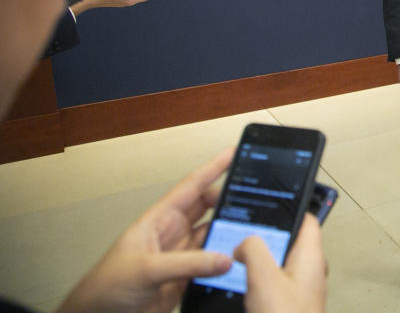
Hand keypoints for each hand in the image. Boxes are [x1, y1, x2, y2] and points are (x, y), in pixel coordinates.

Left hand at [56, 149, 234, 312]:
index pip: (191, 187)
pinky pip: (212, 265)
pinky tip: (238, 261)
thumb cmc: (104, 287)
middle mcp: (172, 235)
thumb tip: (223, 258)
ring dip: (229, 234)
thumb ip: (186, 264)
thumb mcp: (145, 269)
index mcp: (159, 220)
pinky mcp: (185, 279)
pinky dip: (226, 263)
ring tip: (251, 230)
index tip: (232, 153)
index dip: (212, 168)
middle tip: (254, 194)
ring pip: (213, 237)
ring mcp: (180, 257)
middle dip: (229, 200)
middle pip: (208, 210)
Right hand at [235, 214, 326, 312]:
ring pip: (279, 264)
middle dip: (266, 237)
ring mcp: (300, 289)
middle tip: (245, 235)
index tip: (270, 204)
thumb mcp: (264, 278)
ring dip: (260, 261)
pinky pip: (273, 283)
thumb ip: (255, 251)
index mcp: (310, 258)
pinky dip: (258, 280)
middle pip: (289, 242)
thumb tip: (245, 243)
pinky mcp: (289, 304)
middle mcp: (309, 272)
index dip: (290, 208)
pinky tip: (243, 286)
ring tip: (239, 260)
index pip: (308, 221)